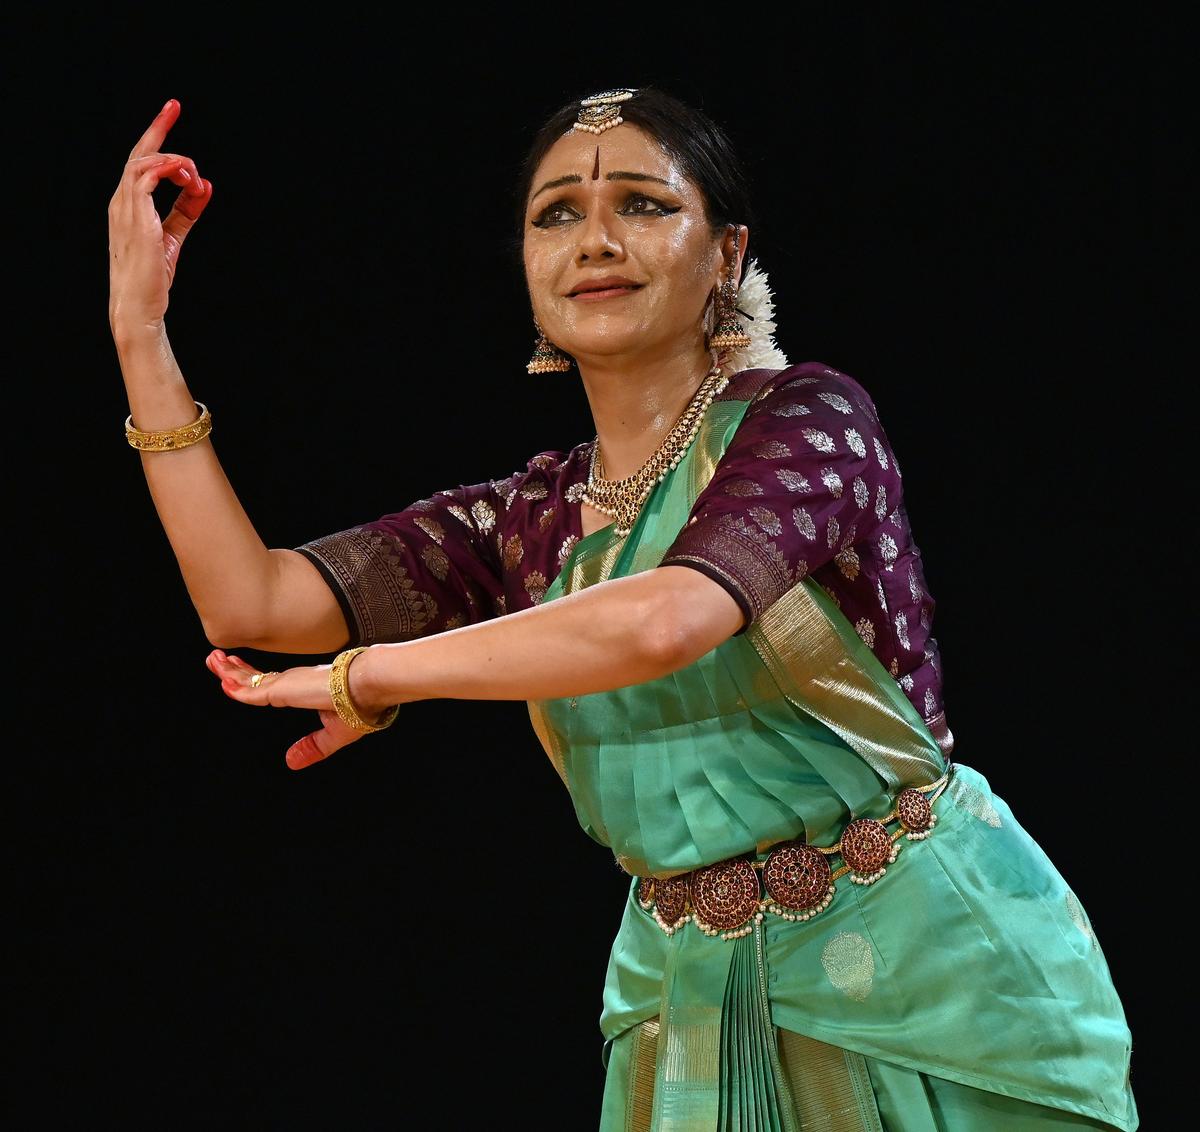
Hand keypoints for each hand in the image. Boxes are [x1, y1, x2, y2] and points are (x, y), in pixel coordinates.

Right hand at [108, 98, 212, 336]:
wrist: (140, 305)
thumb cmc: (153, 275)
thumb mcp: (174, 236)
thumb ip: (187, 210)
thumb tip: (206, 186)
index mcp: (128, 204)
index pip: (140, 161)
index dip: (155, 135)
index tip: (170, 112)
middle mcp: (121, 201)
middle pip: (138, 153)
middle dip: (157, 127)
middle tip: (174, 107)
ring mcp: (125, 208)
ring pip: (143, 162)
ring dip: (174, 161)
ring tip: (193, 176)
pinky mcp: (135, 218)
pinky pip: (145, 178)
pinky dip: (167, 171)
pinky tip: (188, 180)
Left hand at [205, 649, 374, 770]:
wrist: (370, 688)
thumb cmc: (361, 708)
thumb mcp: (333, 735)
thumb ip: (312, 748)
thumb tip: (290, 762)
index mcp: (304, 689)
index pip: (271, 683)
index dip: (253, 678)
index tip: (237, 671)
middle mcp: (293, 682)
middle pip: (256, 676)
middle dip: (235, 669)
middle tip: (217, 660)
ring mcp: (286, 683)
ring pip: (249, 679)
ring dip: (228, 672)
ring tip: (212, 660)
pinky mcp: (283, 689)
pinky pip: (251, 691)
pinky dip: (235, 688)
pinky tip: (223, 683)